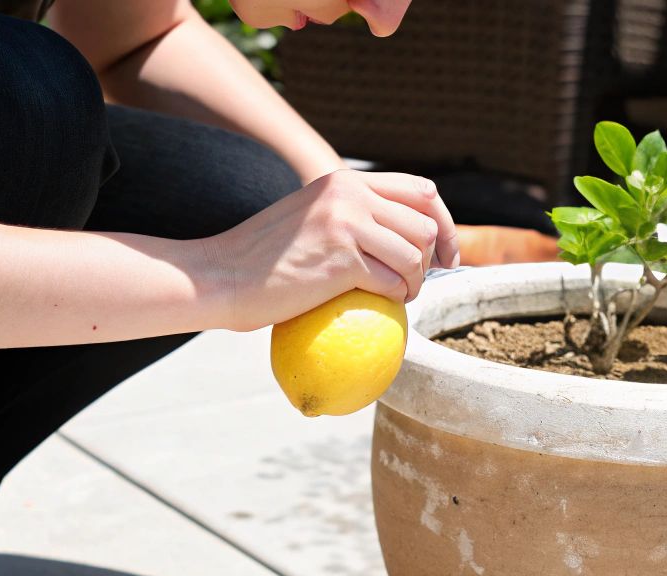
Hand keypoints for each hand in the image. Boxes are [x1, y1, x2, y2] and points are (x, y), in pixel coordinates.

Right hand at [204, 169, 457, 330]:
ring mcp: (345, 225)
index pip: (421, 190)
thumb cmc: (263, 258)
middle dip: (433, 259)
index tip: (445, 254)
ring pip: (416, 255)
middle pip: (425, 225)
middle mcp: (348, 194)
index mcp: (344, 180)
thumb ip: (347, 214)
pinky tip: (381, 304)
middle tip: (417, 283)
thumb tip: (399, 236)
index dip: (444, 223)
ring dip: (416, 283)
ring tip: (399, 295)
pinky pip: (393, 283)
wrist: (221, 275)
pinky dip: (395, 299)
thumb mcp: (309, 216)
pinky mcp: (341, 261)